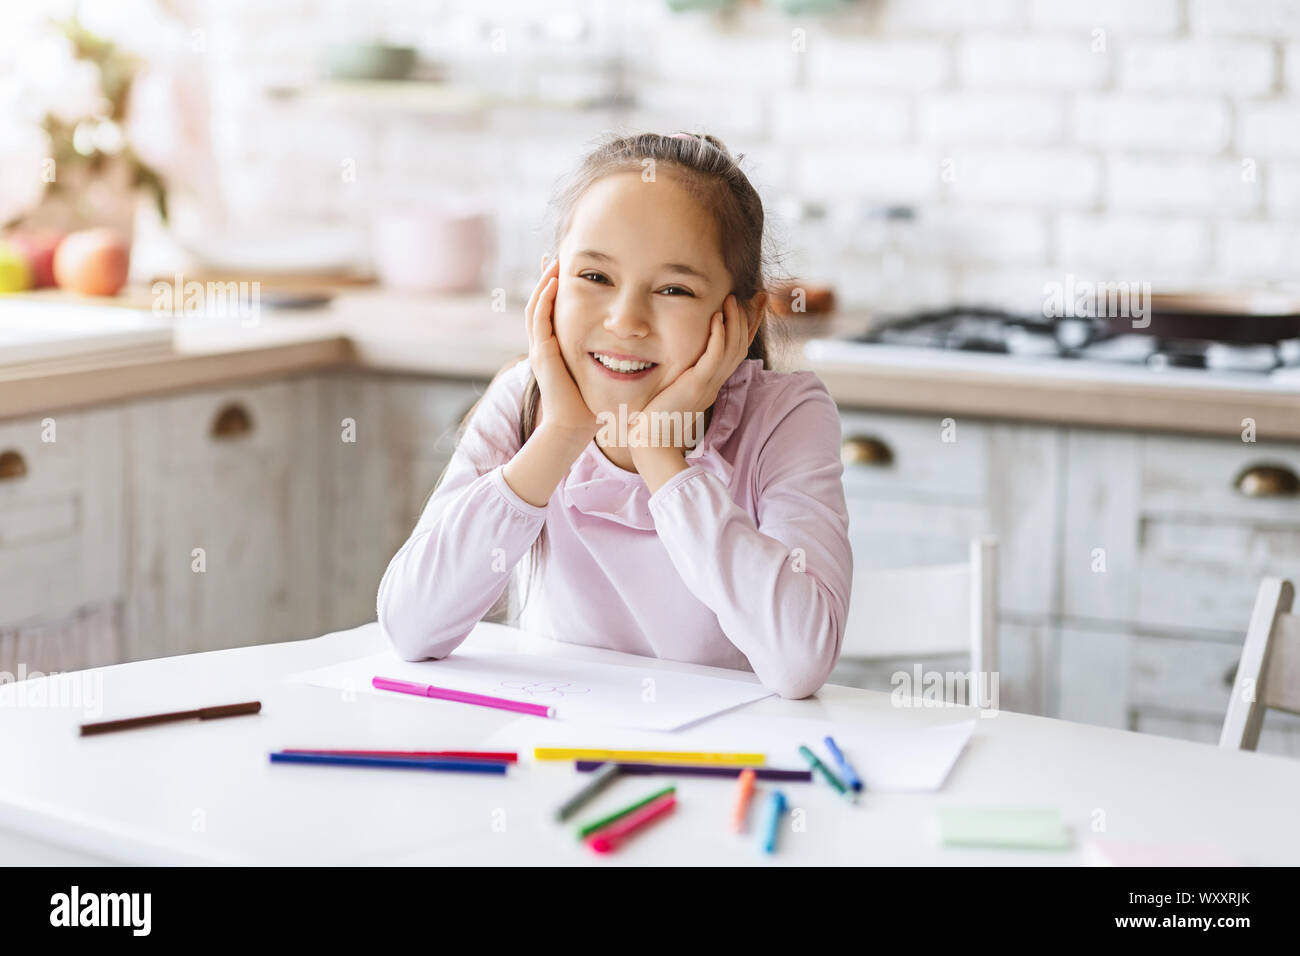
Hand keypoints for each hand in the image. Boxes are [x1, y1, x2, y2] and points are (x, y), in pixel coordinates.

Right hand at [501, 260, 597, 507]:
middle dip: (547, 279)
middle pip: (540, 304)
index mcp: (558, 348)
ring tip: (553, 262)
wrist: (576, 426)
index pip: (554, 311)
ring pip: (536, 307)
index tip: (568, 269)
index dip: (558, 290)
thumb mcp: (602, 371)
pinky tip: (553, 283)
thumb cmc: (592, 404)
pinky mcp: (542, 355)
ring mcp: (540, 349)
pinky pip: (538, 321)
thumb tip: (635, 345)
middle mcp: (545, 345)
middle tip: (554, 256)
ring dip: (544, 283)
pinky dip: (545, 300)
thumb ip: (611, 356)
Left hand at [637, 293, 751, 444]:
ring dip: (734, 322)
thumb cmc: (657, 418)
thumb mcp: (674, 391)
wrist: (653, 441)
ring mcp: (708, 384)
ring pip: (732, 349)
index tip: (754, 306)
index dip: (748, 328)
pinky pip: (713, 357)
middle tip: (753, 296)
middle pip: (741, 346)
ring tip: (732, 300)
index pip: (737, 351)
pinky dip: (717, 336)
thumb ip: (681, 375)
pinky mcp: (697, 385)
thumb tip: (677, 361)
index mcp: (712, 383)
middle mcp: (715, 383)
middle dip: (748, 319)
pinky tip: (717, 318)